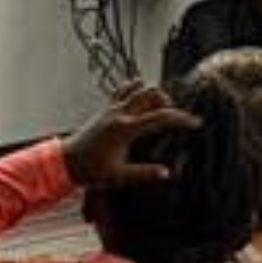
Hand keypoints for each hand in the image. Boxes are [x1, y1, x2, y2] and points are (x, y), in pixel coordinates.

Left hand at [60, 82, 194, 192]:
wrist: (66, 163)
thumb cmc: (90, 170)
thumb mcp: (119, 177)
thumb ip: (144, 174)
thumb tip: (167, 173)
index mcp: (125, 129)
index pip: (160, 116)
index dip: (181, 118)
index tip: (195, 123)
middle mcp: (119, 113)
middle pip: (150, 91)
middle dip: (167, 101)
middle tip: (171, 118)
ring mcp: (111, 108)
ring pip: (137, 85)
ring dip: (151, 93)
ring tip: (156, 111)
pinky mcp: (105, 108)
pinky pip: (123, 89)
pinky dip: (136, 91)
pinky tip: (140, 107)